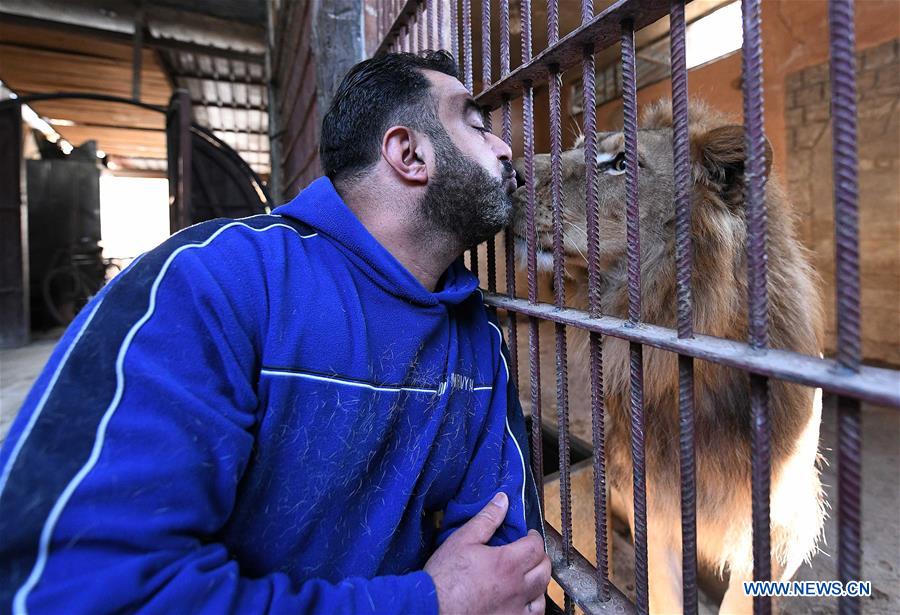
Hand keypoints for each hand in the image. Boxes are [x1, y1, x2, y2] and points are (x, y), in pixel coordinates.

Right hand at [424, 492, 551, 614]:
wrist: (433, 607)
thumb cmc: (445, 576)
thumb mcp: (463, 539)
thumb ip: (487, 518)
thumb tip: (503, 500)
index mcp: (508, 562)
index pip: (536, 546)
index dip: (534, 537)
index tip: (528, 536)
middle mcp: (517, 587)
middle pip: (544, 569)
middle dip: (539, 557)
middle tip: (529, 553)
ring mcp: (515, 608)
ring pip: (542, 594)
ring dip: (538, 582)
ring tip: (527, 576)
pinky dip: (533, 606)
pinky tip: (523, 601)